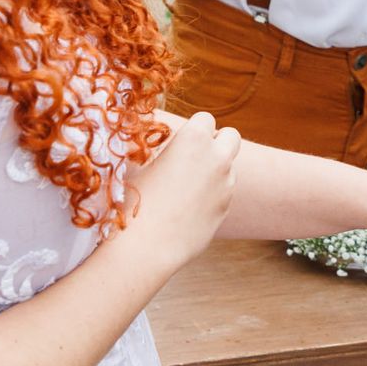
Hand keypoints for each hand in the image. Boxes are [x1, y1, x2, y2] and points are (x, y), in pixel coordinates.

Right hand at [127, 112, 239, 266]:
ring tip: (186, 188)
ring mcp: (226, 183)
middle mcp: (216, 157)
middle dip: (217, 141)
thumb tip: (153, 143)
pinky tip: (190, 207)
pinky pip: (224, 191)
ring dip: (215, 170)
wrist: (146, 246)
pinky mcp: (227, 207)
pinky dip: (213, 193)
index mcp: (194, 138)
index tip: (181, 142)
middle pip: (230, 135)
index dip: (193, 129)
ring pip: (229, 166)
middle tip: (196, 156)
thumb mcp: (139, 165)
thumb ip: (157, 150)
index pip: (205, 118)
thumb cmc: (135, 201)